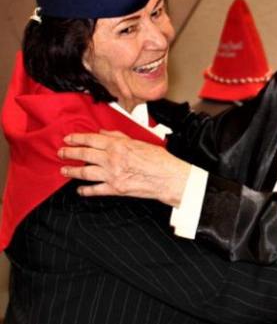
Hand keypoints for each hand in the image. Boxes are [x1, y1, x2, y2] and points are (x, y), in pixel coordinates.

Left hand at [58, 130, 190, 206]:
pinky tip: (80, 189)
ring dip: (71, 171)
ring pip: (84, 172)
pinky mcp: (115, 189)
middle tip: (61, 153)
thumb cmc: (159, 160)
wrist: (168, 177)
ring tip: (64, 170)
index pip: (91, 140)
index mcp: (117, 146)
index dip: (77, 139)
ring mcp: (111, 175)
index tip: (69, 139)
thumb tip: (103, 133)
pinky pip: (95, 190)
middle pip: (83, 155)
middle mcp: (111, 159)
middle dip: (69, 153)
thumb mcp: (139, 142)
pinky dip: (85, 190)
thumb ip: (119, 137)